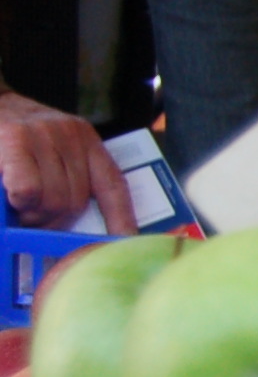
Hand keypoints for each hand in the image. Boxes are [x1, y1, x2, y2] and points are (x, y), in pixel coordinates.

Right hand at [0, 92, 133, 230]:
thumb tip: (77, 220)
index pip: (113, 184)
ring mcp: (45, 135)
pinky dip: (21, 201)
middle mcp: (72, 136)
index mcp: (87, 141)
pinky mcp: (16, 138)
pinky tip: (12, 198)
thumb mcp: (51, 150)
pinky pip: (28, 189)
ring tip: (22, 207)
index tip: (125, 241)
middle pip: (78, 200)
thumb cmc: (14, 135)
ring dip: (35, 215)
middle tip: (35, 219)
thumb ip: (68, 177)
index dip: (122, 217)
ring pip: (53, 199)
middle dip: (55, 221)